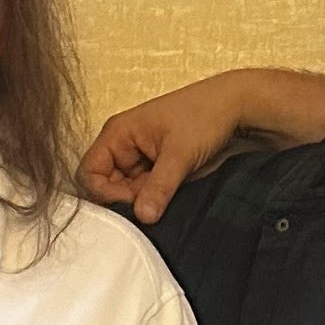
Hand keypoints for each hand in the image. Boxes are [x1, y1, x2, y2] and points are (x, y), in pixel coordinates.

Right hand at [78, 74, 255, 223]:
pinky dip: (152, 200)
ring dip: (141, 202)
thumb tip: (143, 217)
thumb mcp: (180, 154)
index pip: (88, 173)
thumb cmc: (204, 116)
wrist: (235, 107)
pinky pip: (142, 193)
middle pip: (104, 188)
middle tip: (152, 203)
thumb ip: (159, 187)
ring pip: (125, 194)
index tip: (131, 204)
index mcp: (117, 134)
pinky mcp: (153, 169)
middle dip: (125, 201)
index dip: (103, 194)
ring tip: (166, 196)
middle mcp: (121, 147)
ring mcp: (137, 159)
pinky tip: (169, 197)